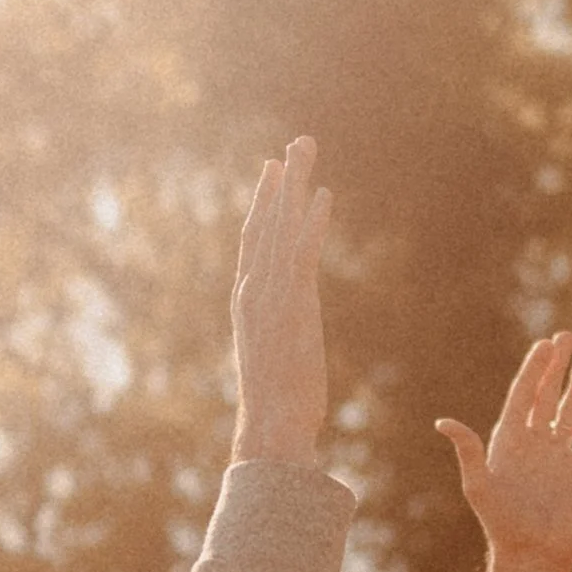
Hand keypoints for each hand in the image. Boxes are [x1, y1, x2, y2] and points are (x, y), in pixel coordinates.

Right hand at [231, 138, 330, 464]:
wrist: (271, 428)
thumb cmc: (276, 407)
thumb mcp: (274, 362)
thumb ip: (277, 338)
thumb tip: (286, 338)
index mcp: (247, 301)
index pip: (254, 241)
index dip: (264, 203)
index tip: (272, 171)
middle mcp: (254, 290)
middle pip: (267, 223)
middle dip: (281, 181)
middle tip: (295, 143)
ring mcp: (271, 296)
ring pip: (282, 228)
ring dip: (296, 186)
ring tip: (305, 150)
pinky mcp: (294, 305)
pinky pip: (302, 252)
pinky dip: (311, 221)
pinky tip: (323, 194)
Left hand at [436, 334, 571, 571]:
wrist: (532, 556)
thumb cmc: (501, 524)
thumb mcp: (480, 485)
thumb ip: (468, 451)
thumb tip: (444, 422)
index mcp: (508, 442)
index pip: (523, 396)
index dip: (534, 370)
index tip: (545, 345)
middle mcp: (533, 444)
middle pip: (545, 396)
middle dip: (556, 367)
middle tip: (566, 337)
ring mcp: (557, 456)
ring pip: (569, 411)